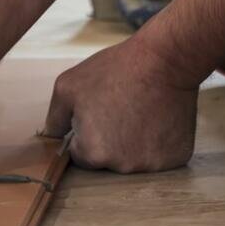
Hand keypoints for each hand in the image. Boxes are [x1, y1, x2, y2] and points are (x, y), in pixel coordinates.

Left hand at [44, 38, 198, 172]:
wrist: (167, 58)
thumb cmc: (116, 69)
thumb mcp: (68, 86)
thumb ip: (53, 119)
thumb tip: (48, 140)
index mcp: (92, 153)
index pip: (80, 154)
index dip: (87, 131)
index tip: (101, 111)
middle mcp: (122, 167)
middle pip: (107, 160)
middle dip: (110, 139)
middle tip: (121, 108)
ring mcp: (152, 165)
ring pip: (134, 159)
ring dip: (134, 142)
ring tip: (141, 110)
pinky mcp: (175, 158)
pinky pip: (159, 156)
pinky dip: (158, 142)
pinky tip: (158, 118)